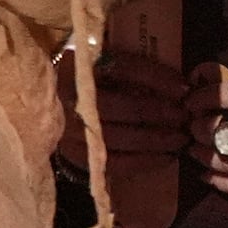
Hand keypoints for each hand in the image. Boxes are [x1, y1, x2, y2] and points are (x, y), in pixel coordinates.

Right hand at [77, 43, 190, 227]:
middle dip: (160, 113)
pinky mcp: (75, 156)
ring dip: (157, 139)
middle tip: (185, 116)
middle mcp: (68, 97)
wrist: (43, 113)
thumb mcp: (96, 64)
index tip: (183, 87)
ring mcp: (69, 130)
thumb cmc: (81, 85)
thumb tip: (177, 82)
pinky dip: (145, 161)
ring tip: (180, 138)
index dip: (156, 78)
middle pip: (122, 106)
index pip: (121, 68)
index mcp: (74, 66)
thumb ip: (125, 67)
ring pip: (121, 137)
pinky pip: (116, 163)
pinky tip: (165, 157)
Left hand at [185, 65, 227, 202]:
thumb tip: (227, 99)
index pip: (223, 97)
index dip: (200, 100)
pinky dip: (224, 184)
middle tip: (190, 130)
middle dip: (198, 130)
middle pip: (217, 132)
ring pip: (227, 163)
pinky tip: (210, 178)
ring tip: (194, 153)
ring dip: (204, 158)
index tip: (190, 101)